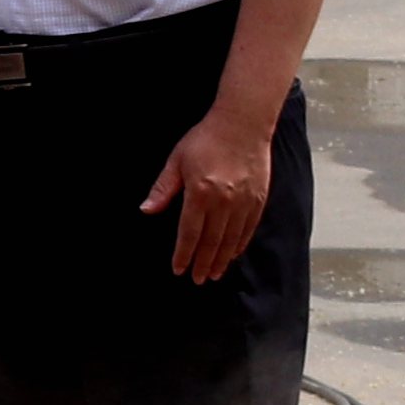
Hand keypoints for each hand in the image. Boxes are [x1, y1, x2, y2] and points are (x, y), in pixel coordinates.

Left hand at [140, 96, 275, 285]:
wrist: (243, 124)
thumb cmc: (206, 139)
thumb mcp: (176, 160)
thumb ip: (163, 189)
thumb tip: (146, 210)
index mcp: (200, 193)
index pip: (190, 233)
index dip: (183, 254)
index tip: (178, 269)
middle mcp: (223, 202)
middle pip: (212, 242)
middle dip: (203, 263)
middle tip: (198, 280)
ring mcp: (243, 202)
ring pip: (231, 240)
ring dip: (222, 259)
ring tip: (215, 274)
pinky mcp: (258, 199)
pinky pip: (248, 229)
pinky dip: (239, 244)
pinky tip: (233, 254)